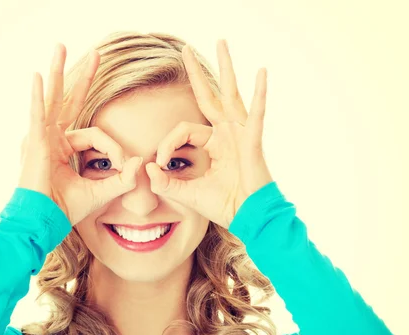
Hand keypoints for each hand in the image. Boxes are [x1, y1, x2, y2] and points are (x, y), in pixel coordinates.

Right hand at [18, 43, 142, 225]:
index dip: (114, 148)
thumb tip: (142, 163)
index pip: (95, 135)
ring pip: (53, 99)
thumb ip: (122, 179)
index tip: (125, 166)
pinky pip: (38, 116)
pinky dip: (38, 97)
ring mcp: (41, 138)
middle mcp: (52, 138)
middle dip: (82, 77)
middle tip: (96, 54)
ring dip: (59, 72)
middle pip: (69, 100)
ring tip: (61, 47)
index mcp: (64, 148)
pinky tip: (39, 77)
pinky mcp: (35, 144)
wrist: (42, 224)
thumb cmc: (64, 211)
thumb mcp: (100, 193)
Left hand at [145, 40, 273, 228]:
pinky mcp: (252, 141)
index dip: (167, 144)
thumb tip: (146, 168)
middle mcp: (227, 133)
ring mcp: (241, 134)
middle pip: (209, 95)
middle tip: (185, 49)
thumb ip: (166, 182)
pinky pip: (256, 115)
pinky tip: (261, 73)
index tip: (161, 164)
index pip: (183, 129)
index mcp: (213, 143)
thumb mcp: (188, 193)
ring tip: (221, 42)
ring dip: (226, 68)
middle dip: (196, 73)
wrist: (248, 218)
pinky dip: (260, 95)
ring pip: (230, 94)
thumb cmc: (224, 205)